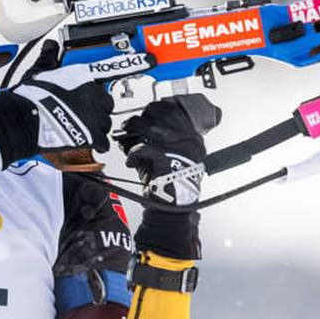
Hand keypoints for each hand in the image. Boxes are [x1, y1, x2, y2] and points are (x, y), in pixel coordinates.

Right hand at [12, 41, 152, 152]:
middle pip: (107, 103)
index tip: (152, 60)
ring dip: (95, 125)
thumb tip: (50, 45)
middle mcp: (93, 94)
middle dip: (97, 108)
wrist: (23, 120)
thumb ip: (49, 58)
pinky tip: (81, 139)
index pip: (114, 68)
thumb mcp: (39, 72)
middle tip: (79, 111)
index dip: (135, 63)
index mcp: (84, 76)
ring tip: (75, 125)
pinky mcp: (92, 135)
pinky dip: (95, 143)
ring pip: (105, 122)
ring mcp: (94, 115)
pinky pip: (102, 141)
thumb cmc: (29, 97)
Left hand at [117, 94, 221, 258]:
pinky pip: (143, 147)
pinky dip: (132, 154)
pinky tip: (130, 161)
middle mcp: (191, 141)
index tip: (146, 111)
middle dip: (142, 117)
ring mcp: (180, 150)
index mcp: (194, 139)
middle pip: (163, 114)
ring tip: (125, 137)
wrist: (171, 210)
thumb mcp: (162, 157)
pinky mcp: (168, 160)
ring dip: (134, 129)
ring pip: (152, 126)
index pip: (177, 110)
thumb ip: (152, 139)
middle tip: (130, 124)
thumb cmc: (167, 185)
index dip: (158, 107)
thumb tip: (133, 126)